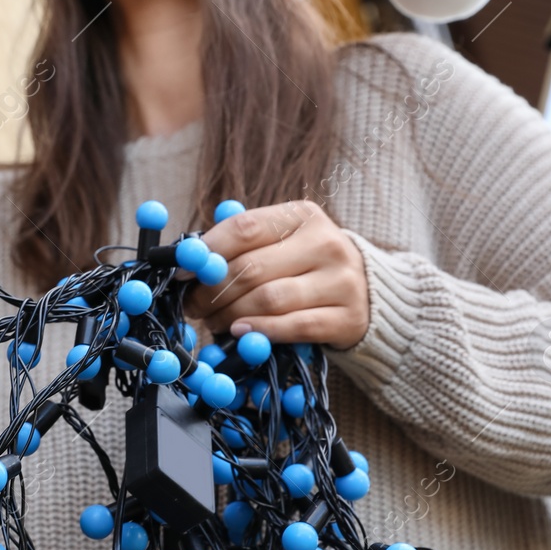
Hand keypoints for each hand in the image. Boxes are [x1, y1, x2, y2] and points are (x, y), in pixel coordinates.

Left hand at [183, 200, 369, 348]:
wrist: (370, 293)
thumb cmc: (306, 265)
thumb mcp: (281, 241)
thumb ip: (241, 243)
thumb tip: (188, 257)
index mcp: (302, 215)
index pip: (244, 228)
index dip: (206, 251)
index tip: (180, 272)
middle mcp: (325, 243)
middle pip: (252, 268)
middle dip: (211, 291)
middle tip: (192, 306)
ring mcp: (341, 281)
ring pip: (269, 300)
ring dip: (230, 315)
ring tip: (212, 322)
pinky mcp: (348, 317)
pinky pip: (294, 327)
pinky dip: (262, 331)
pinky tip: (241, 334)